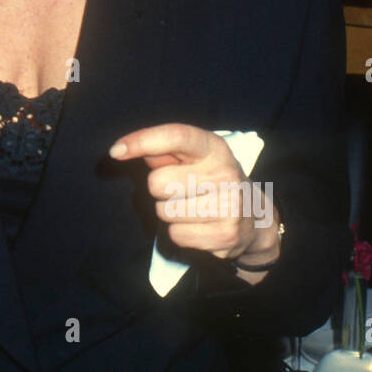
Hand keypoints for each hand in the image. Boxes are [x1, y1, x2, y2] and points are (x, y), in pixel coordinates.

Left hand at [109, 123, 278, 264]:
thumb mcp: (195, 158)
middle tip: (181, 189)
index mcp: (215, 148)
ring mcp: (228, 207)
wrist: (256, 218)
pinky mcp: (224, 236)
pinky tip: (199, 225)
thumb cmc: (212, 180)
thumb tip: (124, 149)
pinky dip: (180, 232)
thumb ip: (163, 151)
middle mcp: (225, 174)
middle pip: (157, 183)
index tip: (116, 151)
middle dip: (160, 189)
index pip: (176, 136)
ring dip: (169, 212)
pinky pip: (175, 234)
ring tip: (192, 207)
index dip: (142, 141)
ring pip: (164, 212)